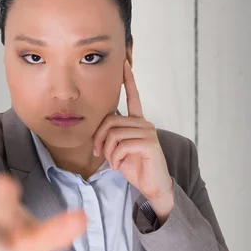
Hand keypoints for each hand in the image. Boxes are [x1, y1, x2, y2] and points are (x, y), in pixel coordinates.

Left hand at [92, 59, 173, 214]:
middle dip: (99, 138)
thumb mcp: (118, 150)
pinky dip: (116, 158)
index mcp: (137, 122)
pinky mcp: (150, 144)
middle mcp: (144, 123)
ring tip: (112, 162)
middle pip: (111, 121)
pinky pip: (122, 145)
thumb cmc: (135, 167)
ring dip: (108, 151)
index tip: (125, 63)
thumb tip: (98, 133)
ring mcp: (148, 132)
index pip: (133, 97)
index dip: (129, 80)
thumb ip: (110, 137)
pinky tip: (119, 166)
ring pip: (114, 134)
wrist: (152, 186)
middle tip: (98, 153)